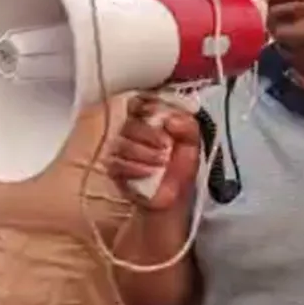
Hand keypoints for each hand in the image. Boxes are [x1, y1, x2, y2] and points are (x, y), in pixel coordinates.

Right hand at [108, 94, 200, 210]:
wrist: (172, 201)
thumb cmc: (180, 168)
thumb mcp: (191, 145)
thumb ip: (187, 127)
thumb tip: (170, 120)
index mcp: (147, 119)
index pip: (137, 103)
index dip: (149, 108)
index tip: (164, 121)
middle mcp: (128, 130)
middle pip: (129, 123)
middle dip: (150, 135)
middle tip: (167, 146)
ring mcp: (118, 149)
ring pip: (122, 144)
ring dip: (145, 153)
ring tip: (161, 163)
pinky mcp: (112, 169)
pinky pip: (116, 164)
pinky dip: (134, 168)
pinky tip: (148, 173)